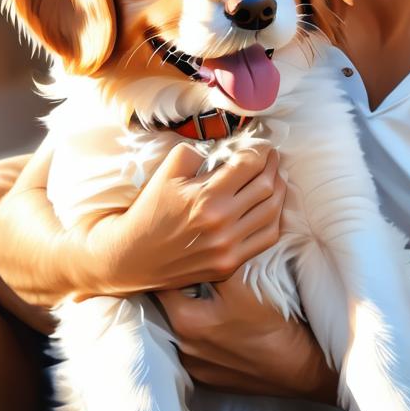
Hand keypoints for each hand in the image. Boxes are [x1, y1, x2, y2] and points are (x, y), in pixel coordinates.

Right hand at [77, 143, 287, 294]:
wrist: (130, 257)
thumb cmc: (148, 211)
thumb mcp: (166, 173)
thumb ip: (195, 152)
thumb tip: (224, 147)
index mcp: (206, 197)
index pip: (249, 165)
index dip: (260, 150)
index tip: (261, 145)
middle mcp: (222, 223)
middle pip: (266, 186)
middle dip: (273, 166)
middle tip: (271, 157)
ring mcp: (228, 248)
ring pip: (272, 212)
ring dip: (279, 190)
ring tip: (275, 177)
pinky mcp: (229, 264)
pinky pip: (266, 238)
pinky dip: (275, 218)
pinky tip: (272, 206)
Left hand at [158, 270, 338, 401]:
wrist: (300, 366)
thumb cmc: (272, 321)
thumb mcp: (240, 283)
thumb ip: (210, 263)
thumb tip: (193, 245)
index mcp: (185, 321)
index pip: (163, 285)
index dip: (172, 266)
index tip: (179, 253)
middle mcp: (183, 347)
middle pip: (170, 307)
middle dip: (181, 288)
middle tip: (197, 270)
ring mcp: (195, 366)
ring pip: (182, 328)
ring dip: (192, 312)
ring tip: (210, 298)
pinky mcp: (209, 378)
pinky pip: (196, 349)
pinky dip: (202, 334)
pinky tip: (222, 325)